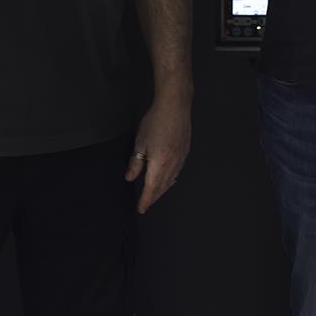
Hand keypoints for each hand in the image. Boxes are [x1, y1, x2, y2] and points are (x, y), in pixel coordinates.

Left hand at [124, 86, 190, 213]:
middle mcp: (172, 164)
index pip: (151, 189)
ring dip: (162, 190)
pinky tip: (168, 178)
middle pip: (162, 187)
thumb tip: (130, 177)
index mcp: (159, 164)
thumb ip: (135, 163)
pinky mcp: (185, 151)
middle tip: (146, 204)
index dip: (145, 200)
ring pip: (171, 180)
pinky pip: (177, 171)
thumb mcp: (140, 142)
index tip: (141, 208)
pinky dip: (171, 179)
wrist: (175, 106)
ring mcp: (181, 158)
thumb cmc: (156, 121)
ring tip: (155, 194)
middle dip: (154, 197)